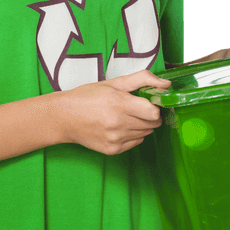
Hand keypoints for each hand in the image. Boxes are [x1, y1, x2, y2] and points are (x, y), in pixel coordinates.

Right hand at [55, 69, 171, 154]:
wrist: (64, 117)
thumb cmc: (88, 96)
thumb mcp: (114, 82)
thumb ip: (143, 79)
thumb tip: (166, 84)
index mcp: (119, 104)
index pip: (153, 112)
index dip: (156, 105)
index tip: (150, 100)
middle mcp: (118, 124)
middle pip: (152, 124)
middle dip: (151, 115)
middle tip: (139, 107)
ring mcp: (115, 139)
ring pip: (146, 134)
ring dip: (143, 125)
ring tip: (128, 116)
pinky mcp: (112, 150)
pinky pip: (136, 142)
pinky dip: (134, 134)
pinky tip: (122, 126)